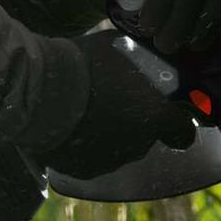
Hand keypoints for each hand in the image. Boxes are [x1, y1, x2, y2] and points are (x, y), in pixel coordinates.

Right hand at [40, 30, 196, 178]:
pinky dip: (85, 149)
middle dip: (135, 124)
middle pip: (145, 139)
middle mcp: (138, 145)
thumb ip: (137, 58)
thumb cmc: (82, 64)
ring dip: (110, 136)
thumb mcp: (117, 49)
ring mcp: (110, 162)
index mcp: (154, 116)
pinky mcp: (82, 172)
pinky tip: (70, 129)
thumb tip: (143, 49)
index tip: (169, 117)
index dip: (177, 125)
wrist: (38, 91)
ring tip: (87, 114)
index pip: (182, 132)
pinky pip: (91, 161)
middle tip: (113, 102)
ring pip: (118, 151)